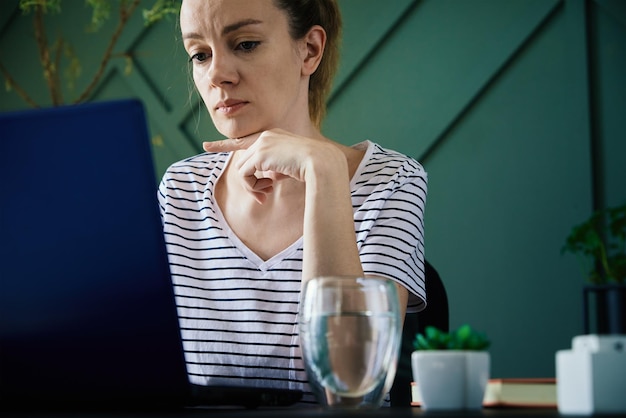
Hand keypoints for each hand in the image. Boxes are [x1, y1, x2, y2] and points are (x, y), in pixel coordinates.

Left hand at [203, 129, 335, 203]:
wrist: (321, 163)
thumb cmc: (312, 168)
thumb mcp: (290, 168)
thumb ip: (274, 169)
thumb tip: (264, 180)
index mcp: (274, 136)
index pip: (245, 141)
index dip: (224, 145)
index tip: (206, 146)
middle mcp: (266, 135)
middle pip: (243, 161)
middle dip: (250, 182)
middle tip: (264, 196)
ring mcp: (262, 143)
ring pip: (242, 169)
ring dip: (253, 186)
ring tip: (268, 192)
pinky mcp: (260, 153)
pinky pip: (244, 174)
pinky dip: (252, 186)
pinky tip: (269, 188)